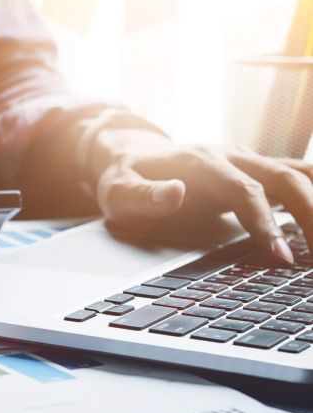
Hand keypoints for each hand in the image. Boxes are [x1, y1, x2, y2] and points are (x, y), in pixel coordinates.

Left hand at [90, 128, 308, 264]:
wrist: (136, 155)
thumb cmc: (127, 178)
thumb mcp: (118, 191)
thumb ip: (143, 195)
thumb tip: (175, 193)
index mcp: (201, 163)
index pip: (244, 191)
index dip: (265, 223)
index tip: (282, 257)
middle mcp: (232, 156)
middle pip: (286, 179)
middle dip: (311, 216)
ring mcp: (249, 161)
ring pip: (300, 175)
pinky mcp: (258, 170)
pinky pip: (299, 177)